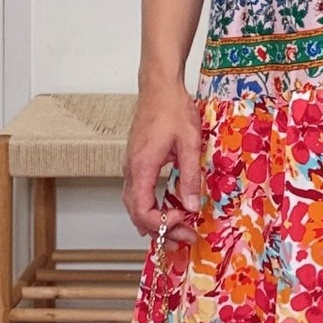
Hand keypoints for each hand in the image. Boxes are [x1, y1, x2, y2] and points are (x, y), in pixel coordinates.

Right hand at [123, 84, 201, 242]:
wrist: (158, 86)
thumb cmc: (173, 109)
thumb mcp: (189, 143)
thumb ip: (190, 176)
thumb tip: (191, 206)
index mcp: (142, 167)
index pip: (142, 210)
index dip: (162, 223)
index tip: (183, 218)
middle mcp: (131, 170)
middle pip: (136, 213)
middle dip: (160, 229)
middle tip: (185, 236)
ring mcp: (131, 166)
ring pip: (134, 205)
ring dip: (154, 221)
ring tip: (177, 230)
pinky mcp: (136, 162)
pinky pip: (137, 194)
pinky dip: (150, 208)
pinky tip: (165, 211)